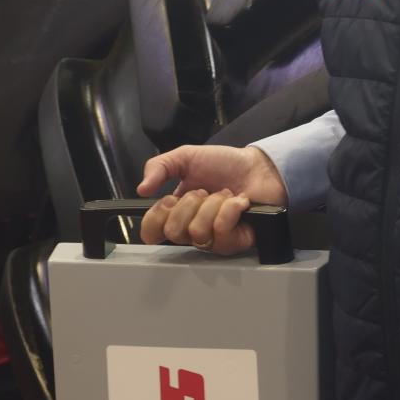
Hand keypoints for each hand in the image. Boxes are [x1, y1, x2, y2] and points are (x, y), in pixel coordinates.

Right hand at [135, 144, 287, 255]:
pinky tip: (238, 202)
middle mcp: (192, 230)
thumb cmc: (225, 164)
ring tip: (224, 195)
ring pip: (197, 231)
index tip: (168, 200)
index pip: (151, 233)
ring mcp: (213, 239)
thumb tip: (141, 189)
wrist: (258, 166)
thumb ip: (158, 166)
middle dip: (189, 203)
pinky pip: (220, 231)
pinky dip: (229, 208)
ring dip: (212, 204)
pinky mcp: (235, 242)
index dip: (156, 218)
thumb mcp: (186, 157)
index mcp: (176, 213)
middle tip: (204, 192)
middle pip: (173, 232)